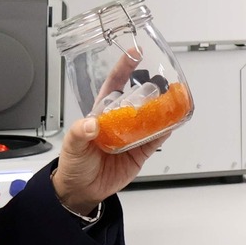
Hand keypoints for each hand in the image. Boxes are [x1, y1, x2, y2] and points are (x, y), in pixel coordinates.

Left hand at [52, 48, 164, 215]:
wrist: (82, 190)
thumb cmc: (74, 164)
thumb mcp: (72, 145)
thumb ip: (80, 133)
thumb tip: (92, 124)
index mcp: (102, 113)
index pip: (114, 85)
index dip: (124, 68)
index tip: (136, 53)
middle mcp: (119, 121)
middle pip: (138, 98)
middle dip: (151, 87)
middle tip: (163, 79)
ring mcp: (131, 136)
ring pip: (151, 117)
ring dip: (162, 109)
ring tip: (173, 100)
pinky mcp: (141, 152)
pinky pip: (156, 139)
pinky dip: (166, 130)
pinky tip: (172, 122)